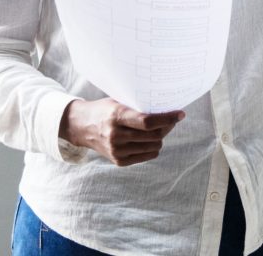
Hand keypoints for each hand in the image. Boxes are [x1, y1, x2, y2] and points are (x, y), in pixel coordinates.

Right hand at [59, 97, 184, 166]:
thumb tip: (168, 110)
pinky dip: (152, 147)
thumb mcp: (119, 102)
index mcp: (117, 117)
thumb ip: (139, 107)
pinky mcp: (118, 161)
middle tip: (171, 120)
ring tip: (158, 129)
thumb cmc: (106, 110)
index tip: (181, 114)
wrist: (82, 127)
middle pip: (154, 135)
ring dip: (160, 137)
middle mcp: (116, 135)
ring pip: (153, 146)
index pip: (148, 121)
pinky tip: (148, 139)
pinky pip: (147, 155)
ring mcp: (117, 150)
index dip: (167, 118)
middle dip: (167, 127)